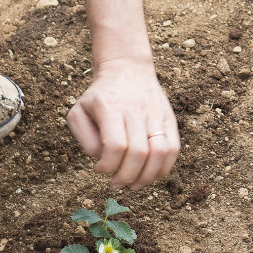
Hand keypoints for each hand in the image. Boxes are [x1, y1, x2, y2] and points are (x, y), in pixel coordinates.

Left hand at [66, 57, 179, 188]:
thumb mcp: (78, 112)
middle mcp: (136, 109)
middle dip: (127, 176)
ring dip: (148, 176)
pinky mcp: (168, 117)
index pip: (115, 145)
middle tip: (117, 183)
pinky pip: (174, 147)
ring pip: (161, 152)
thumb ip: (84, 138)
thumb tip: (101, 159)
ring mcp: (156, 113)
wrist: (127, 69)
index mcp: (111, 107)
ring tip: (135, 183)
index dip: (107, 166)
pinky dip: (164, 167)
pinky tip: (150, 174)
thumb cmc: (99, 96)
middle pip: (139, 153)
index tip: (99, 169)